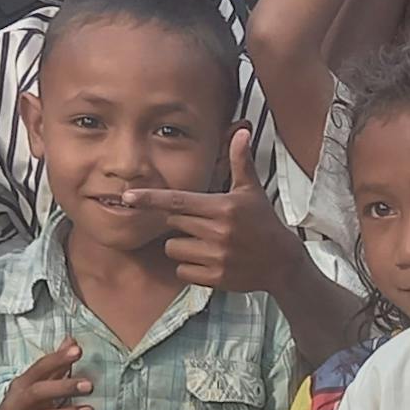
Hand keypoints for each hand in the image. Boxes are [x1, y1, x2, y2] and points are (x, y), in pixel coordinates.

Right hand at [0, 340, 90, 409]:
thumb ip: (54, 367)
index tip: (77, 350)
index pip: (38, 368)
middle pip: (38, 392)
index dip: (57, 359)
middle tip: (89, 386)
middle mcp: (16, 404)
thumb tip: (71, 341)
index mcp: (20, 386)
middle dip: (64, 387)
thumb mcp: (32, 389)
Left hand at [123, 130, 303, 301]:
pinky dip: (190, 267)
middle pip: (173, 224)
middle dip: (181, 222)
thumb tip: (241, 131)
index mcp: (222, 208)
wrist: (282, 262)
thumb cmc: (263, 222)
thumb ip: (240, 161)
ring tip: (206, 243)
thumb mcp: (252, 191)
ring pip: (173, 249)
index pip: (178, 201)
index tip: (128, 197)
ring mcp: (216, 257)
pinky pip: (182, 271)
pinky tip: (209, 261)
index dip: (150, 199)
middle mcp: (218, 232)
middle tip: (202, 223)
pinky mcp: (215, 278)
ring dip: (182, 246)